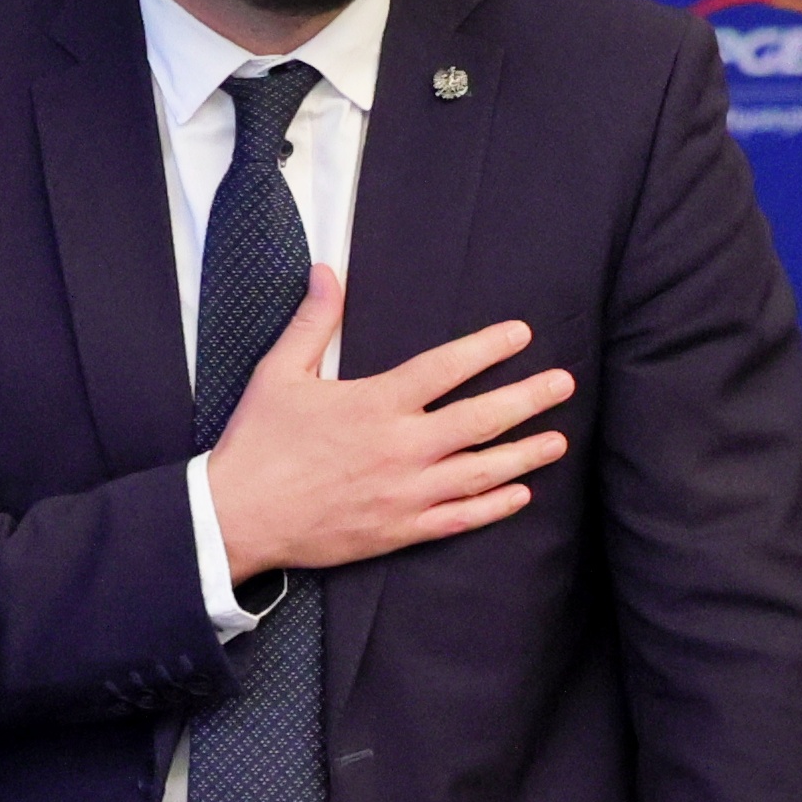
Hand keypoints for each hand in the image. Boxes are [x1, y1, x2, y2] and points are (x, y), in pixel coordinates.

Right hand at [204, 267, 572, 579]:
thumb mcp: (280, 373)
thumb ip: (313, 321)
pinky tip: (520, 495)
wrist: (238, 517)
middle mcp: (399, 448)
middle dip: (527, 399)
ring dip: (524, 455)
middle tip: (563, 384)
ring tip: (558, 440)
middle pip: (480, 420)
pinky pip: (458, 519)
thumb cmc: (258, 443)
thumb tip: (328, 271)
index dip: (487, 348)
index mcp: (374, 404)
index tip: (521, 334)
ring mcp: (404, 493)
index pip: (445, 368)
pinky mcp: (398, 530)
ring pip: (480, 472)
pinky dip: (492, 508)